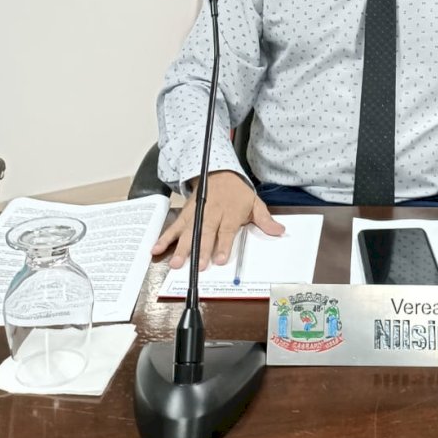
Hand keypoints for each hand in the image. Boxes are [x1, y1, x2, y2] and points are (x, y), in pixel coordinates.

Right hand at [151, 170, 284, 269]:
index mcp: (230, 212)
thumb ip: (265, 220)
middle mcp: (212, 213)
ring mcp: (197, 214)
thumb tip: (280, 231)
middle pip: (205, 232)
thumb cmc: (237, 192)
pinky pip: (174, 226)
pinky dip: (165, 237)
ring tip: (175, 262)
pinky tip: (157, 249)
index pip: (227, 230)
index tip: (220, 259)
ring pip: (188, 231)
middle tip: (197, 265)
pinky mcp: (186, 214)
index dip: (223, 245)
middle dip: (201, 249)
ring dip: (181, 247)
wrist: (219, 172)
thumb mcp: (254, 203)